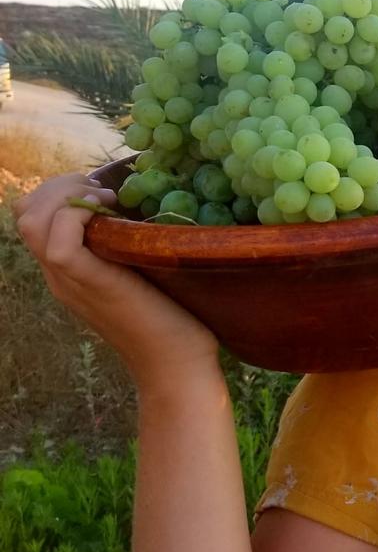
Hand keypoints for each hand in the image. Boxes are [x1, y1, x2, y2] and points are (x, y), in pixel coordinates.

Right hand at [14, 174, 221, 399]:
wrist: (178, 365)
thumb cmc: (173, 321)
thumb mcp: (144, 276)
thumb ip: (130, 251)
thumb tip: (143, 215)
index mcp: (68, 272)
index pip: (33, 218)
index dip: (59, 191)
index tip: (103, 191)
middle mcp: (60, 276)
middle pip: (25, 214)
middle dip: (60, 185)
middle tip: (103, 191)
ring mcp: (70, 281)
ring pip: (32, 221)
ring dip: (68, 195)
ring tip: (107, 200)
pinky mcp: (91, 284)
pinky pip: (60, 242)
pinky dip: (78, 215)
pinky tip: (109, 214)